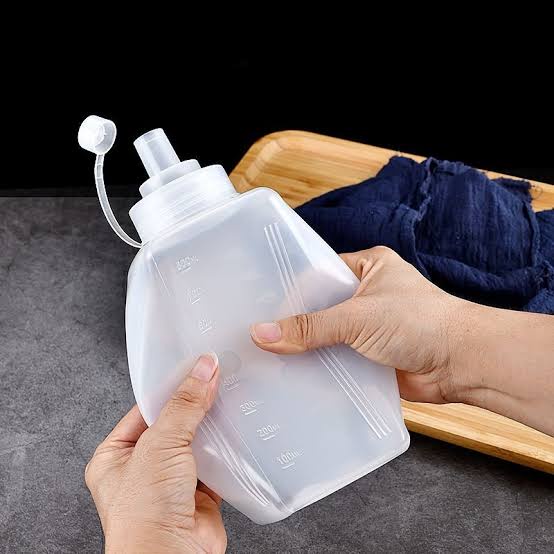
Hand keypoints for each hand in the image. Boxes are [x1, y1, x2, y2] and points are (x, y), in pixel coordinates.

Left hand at [85, 354, 226, 552]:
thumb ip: (184, 406)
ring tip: (229, 400)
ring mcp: (171, 482)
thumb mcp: (159, 446)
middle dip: (195, 405)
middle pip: (174, 423)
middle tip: (215, 378)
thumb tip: (202, 370)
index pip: (146, 408)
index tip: (194, 367)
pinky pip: (216, 463)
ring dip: (212, 427)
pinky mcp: (199, 494)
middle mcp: (142, 468)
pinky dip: (227, 451)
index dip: (171, 387)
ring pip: (196, 442)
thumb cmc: (144, 517)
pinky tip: (236, 433)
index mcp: (115, 455)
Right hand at [250, 246, 553, 434]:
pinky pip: (339, 363)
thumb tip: (262, 333)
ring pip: (328, 338)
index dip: (291, 290)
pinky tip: (294, 380)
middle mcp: (367, 296)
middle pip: (320, 309)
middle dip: (295, 324)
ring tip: (268, 359)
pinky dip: (322, 371)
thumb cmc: (421, 322)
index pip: (318, 274)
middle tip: (258, 335)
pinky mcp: (372, 358)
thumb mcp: (357, 317)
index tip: (261, 305)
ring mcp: (370, 329)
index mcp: (368, 268)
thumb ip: (309, 327)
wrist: (463, 364)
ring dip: (307, 351)